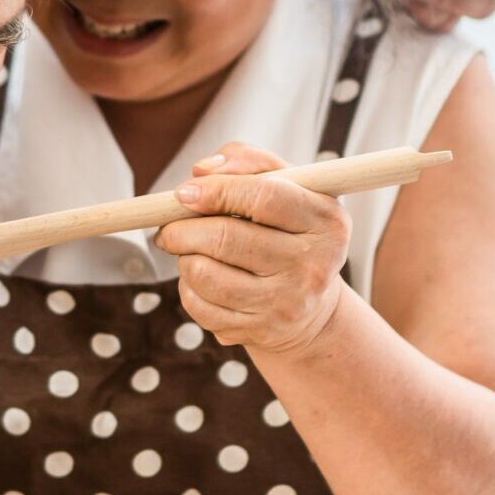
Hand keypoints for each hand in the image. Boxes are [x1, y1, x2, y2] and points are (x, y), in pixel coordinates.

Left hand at [154, 144, 350, 356]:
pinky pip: (200, 307)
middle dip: (183, 229)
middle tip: (169, 226)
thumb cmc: (289, 232)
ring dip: (183, 258)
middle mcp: (313, 265)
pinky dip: (188, 288)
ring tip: (189, 251)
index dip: (216, 190)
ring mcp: (287, 303)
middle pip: (226, 238)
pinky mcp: (261, 331)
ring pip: (205, 275)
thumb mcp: (288, 189)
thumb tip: (201, 170)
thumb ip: (249, 163)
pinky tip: (200, 280)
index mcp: (326, 221)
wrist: (310, 307)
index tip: (183, 193)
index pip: (264, 196)